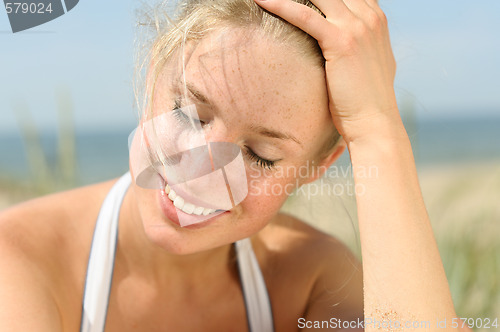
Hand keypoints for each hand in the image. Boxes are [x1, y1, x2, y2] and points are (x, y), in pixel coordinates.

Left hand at [254, 0, 399, 142]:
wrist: (373, 122)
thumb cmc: (365, 100)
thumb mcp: (371, 63)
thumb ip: (362, 45)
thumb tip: (349, 45)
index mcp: (376, 19)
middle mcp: (370, 17)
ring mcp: (357, 27)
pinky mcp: (341, 41)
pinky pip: (304, 15)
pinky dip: (280, 5)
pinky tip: (261, 1)